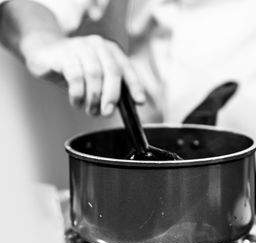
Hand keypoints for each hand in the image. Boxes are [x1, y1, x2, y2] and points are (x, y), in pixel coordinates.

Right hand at [21, 34, 144, 115]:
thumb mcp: (96, 76)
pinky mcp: (63, 54)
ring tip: (90, 109)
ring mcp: (80, 47)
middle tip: (107, 112)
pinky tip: (77, 101)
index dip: (135, 86)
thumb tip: (125, 106)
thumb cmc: (75, 68)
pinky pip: (75, 77)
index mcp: (111, 51)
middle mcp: (98, 46)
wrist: (45, 53)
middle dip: (112, 95)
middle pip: (112, 72)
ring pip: (94, 75)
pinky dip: (78, 94)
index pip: (127, 69)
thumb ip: (110, 87)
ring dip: (93, 98)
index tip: (139, 101)